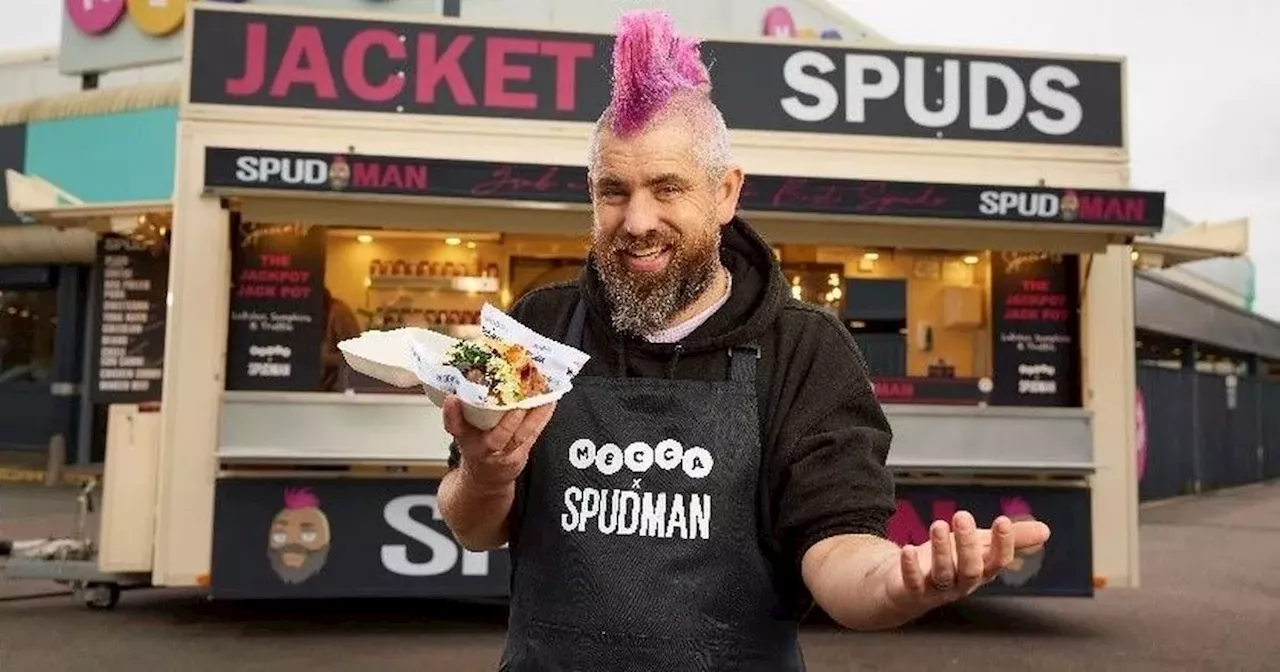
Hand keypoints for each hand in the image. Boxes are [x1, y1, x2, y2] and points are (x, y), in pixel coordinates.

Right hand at [442, 394, 555, 490]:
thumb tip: (473, 373)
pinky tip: (550, 402)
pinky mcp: (520, 456)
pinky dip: (543, 417)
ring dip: (534, 414)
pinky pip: (533, 435)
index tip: (451, 399)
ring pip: (520, 436)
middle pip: (495, 437)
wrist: (485, 477)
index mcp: (464, 438)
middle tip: (519, 396)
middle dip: (508, 418)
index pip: (454, 426)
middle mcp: (483, 449)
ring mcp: (503, 455)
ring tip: (542, 394)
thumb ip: (465, 408)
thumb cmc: (476, 446)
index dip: (451, 414)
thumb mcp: (463, 429)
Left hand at [886, 511, 1050, 613]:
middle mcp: (962, 583)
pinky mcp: (912, 591)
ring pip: (943, 574)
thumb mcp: (979, 547)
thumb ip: (1010, 539)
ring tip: (938, 524)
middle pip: (971, 569)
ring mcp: (937, 590)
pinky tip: (907, 549)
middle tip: (962, 516)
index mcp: (981, 571)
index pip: (998, 561)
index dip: (1002, 544)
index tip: (1003, 521)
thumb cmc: (948, 563)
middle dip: (969, 544)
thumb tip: (1045, 531)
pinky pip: (913, 583)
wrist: (907, 587)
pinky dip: (910, 568)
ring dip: (941, 550)